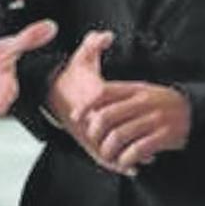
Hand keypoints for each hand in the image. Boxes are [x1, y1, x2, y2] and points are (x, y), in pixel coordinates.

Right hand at [45, 30, 137, 176]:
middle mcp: (87, 116)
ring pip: (106, 148)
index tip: (143, 115)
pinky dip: (115, 164)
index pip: (107, 104)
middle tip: (153, 140)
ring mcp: (85, 131)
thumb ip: (94, 44)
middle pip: (111, 131)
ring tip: (148, 158)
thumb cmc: (72, 73)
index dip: (125, 111)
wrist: (51, 91)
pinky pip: (100, 156)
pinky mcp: (84, 141)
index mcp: (89, 94)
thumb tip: (106, 36)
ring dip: (126, 155)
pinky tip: (132, 169)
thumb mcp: (81, 55)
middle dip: (130, 137)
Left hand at [84, 82, 189, 172]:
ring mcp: (155, 118)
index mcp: (136, 89)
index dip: (86, 106)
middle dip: (94, 134)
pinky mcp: (165, 136)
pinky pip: (138, 149)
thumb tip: (90, 109)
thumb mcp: (143, 91)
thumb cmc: (162, 104)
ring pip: (119, 136)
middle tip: (94, 144)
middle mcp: (144, 102)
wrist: (197, 111)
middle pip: (106, 117)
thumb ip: (120, 97)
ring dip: (109, 151)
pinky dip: (127, 159)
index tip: (76, 117)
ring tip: (109, 156)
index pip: (103, 93)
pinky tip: (126, 163)